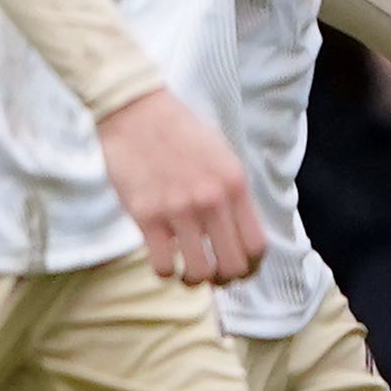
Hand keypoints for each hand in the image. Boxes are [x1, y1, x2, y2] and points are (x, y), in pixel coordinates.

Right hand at [102, 87, 263, 286]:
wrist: (133, 111)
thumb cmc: (178, 130)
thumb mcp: (221, 154)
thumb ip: (233, 193)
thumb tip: (239, 231)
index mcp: (234, 184)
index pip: (256, 246)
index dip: (251, 266)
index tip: (240, 268)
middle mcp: (211, 200)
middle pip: (232, 266)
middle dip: (225, 278)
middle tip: (213, 273)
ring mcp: (178, 210)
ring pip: (199, 274)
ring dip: (194, 279)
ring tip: (187, 271)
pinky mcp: (146, 216)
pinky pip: (164, 266)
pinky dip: (166, 271)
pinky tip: (164, 258)